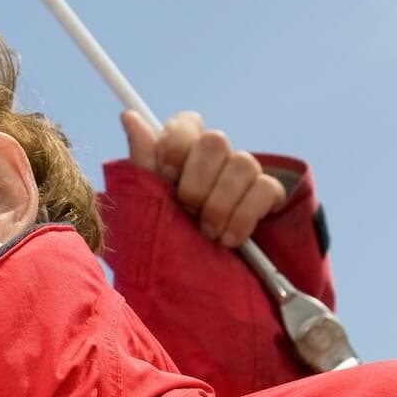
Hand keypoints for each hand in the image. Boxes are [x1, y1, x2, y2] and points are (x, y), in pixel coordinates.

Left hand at [121, 108, 286, 247]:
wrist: (197, 278)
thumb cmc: (167, 235)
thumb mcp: (149, 202)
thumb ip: (142, 162)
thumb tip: (129, 118)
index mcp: (183, 152)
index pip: (186, 123)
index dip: (177, 147)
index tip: (168, 177)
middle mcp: (216, 156)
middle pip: (216, 140)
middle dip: (198, 181)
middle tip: (188, 210)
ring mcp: (244, 173)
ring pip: (244, 163)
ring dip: (221, 204)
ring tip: (207, 233)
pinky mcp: (267, 194)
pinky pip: (265, 189)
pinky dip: (244, 217)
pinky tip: (229, 239)